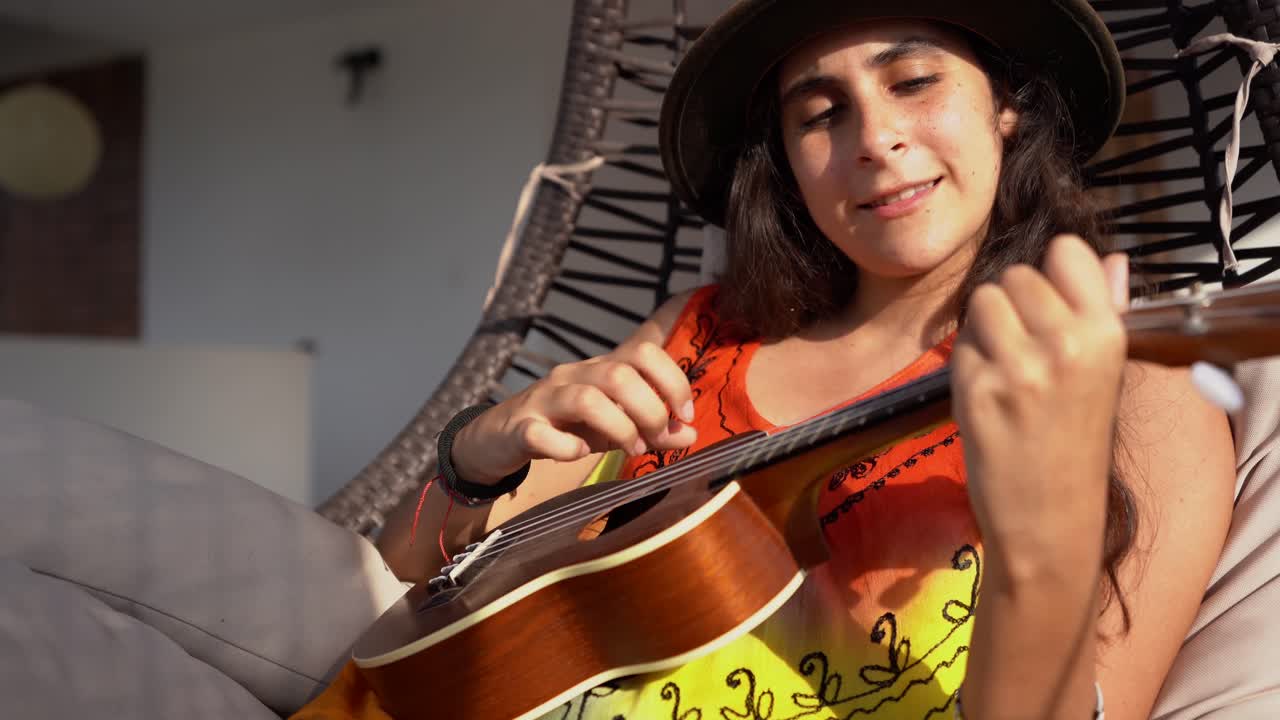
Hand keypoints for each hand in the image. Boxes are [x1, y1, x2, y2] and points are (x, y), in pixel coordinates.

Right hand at [451, 340, 697, 484]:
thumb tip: (692, 433)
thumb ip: (653, 430)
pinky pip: (541, 433)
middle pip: (619, 374)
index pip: (644, 352)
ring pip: (586, 399)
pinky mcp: (519, 428)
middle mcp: (573, 377)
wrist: (499, 439)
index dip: (673, 381)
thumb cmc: (565, 429)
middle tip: (653, 440)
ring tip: (631, 450)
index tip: (684, 415)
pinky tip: (579, 455)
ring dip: (618, 427)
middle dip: (649, 410)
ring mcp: (544, 400)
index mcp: (600, 371)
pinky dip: (566, 448)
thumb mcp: (614, 428)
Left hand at [951, 234, 1128, 581]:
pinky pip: (960, 343)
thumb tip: (1113, 259)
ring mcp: (1019, 366)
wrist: (1050, 523)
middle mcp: (1066, 343)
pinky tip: (987, 394)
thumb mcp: (1105, 375)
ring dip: (984, 328)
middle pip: (1015, 275)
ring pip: (982, 301)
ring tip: (1003, 368)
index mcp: (1107, 334)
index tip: (1048, 305)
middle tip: (1022, 350)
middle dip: (1011, 305)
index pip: (1067, 251)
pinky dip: (966, 362)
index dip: (1049, 272)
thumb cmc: (1075, 446)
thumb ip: (1104, 310)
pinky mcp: (977, 388)